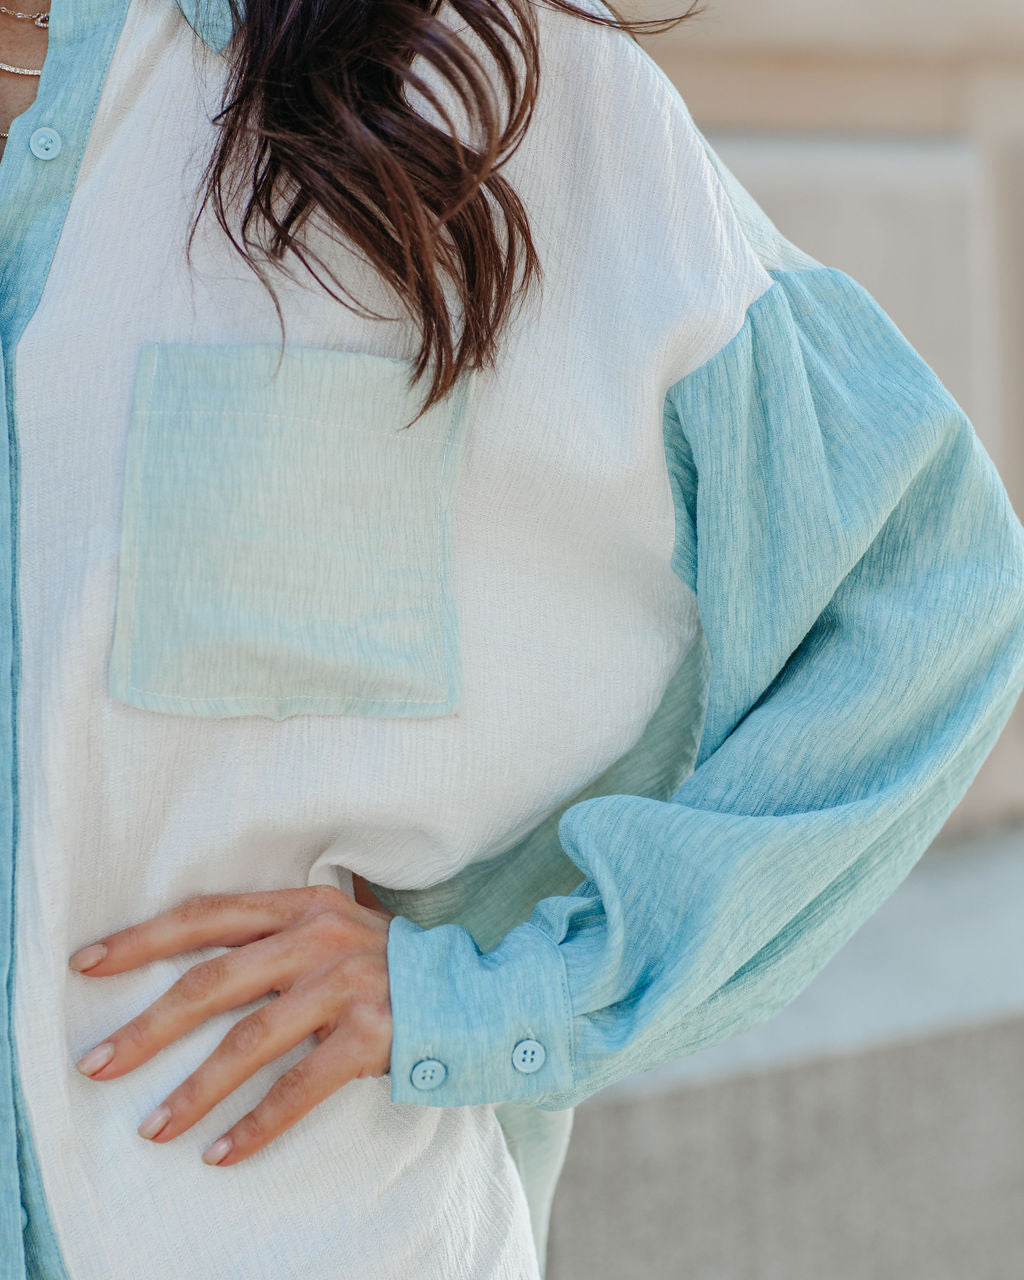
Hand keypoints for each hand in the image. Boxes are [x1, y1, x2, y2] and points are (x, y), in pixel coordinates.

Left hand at [67, 881, 395, 1166]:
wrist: (475, 991)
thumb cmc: (392, 963)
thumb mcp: (337, 927)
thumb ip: (281, 929)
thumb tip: (202, 945)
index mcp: (302, 907)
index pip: (207, 917)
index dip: (144, 939)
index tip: (88, 965)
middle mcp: (319, 938)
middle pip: (213, 982)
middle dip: (149, 1027)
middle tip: (97, 1064)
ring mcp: (346, 985)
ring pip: (250, 1040)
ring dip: (195, 1090)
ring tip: (153, 1127)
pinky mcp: (370, 1034)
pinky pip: (300, 1087)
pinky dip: (257, 1124)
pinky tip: (222, 1153)